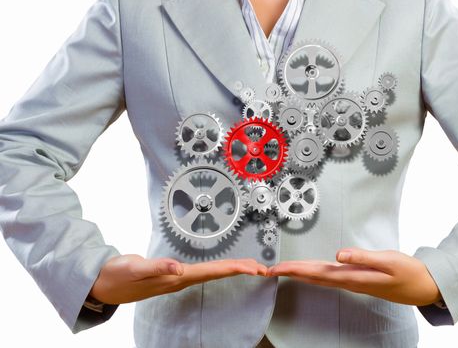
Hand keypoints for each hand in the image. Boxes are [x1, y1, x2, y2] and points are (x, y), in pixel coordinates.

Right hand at [89, 254, 266, 303]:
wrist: (102, 283)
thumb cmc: (116, 276)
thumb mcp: (133, 269)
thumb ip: (156, 268)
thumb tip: (178, 268)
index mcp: (174, 278)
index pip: (210, 273)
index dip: (232, 269)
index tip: (252, 268)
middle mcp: (178, 280)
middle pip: (215, 275)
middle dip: (239, 270)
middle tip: (261, 268)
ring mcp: (175, 278)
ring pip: (210, 274)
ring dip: (230, 270)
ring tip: (249, 267)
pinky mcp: (171, 274)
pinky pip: (200, 271)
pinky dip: (215, 268)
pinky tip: (220, 268)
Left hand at [266, 248, 441, 305]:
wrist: (423, 287)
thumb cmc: (408, 273)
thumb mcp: (389, 262)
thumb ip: (363, 258)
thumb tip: (338, 254)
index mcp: (353, 277)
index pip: (317, 273)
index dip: (296, 270)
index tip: (277, 269)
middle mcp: (349, 281)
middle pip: (314, 276)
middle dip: (291, 272)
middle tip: (269, 270)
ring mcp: (352, 281)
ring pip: (320, 277)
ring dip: (300, 273)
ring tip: (282, 269)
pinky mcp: (357, 278)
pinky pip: (329, 276)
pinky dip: (314, 272)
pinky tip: (308, 271)